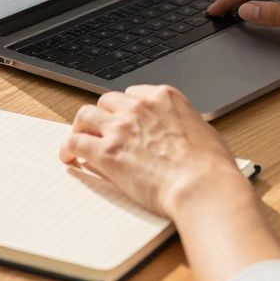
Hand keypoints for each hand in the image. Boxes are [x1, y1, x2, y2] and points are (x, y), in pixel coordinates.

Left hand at [59, 84, 250, 217]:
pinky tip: (69, 157)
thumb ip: (184, 124)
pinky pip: (75, 142)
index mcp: (164, 97)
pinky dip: (68, 148)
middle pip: (107, 101)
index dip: (126, 108)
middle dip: (104, 116)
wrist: (202, 187)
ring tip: (80, 140)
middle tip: (101, 132)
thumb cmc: (211, 166)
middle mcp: (138, 106)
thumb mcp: (203, 131)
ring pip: (85, 116)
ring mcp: (120, 127)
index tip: (123, 119)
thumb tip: (182, 132)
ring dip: (82, 128)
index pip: (133, 93)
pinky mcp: (106, 151)